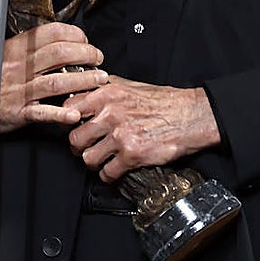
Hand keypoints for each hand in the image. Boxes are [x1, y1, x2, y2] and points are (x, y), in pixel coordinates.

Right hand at [0, 22, 106, 133]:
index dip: (74, 35)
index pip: (51, 33)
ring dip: (83, 81)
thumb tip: (57, 38)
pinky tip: (75, 113)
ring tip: (99, 80)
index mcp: (18, 48)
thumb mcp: (5, 51)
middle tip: (98, 59)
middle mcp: (20, 66)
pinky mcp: (20, 111)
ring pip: (57, 81)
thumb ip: (28, 45)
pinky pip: (43, 112)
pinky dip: (61, 113)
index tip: (85, 40)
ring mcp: (21, 89)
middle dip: (85, 55)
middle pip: (60, 54)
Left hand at [64, 77, 220, 182]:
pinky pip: (107, 173)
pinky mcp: (132, 155)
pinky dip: (108, 175)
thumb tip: (87, 90)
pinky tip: (114, 170)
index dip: (69, 120)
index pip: (69, 108)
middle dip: (79, 146)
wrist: (190, 116)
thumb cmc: (164, 100)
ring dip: (93, 162)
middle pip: (75, 137)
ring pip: (88, 158)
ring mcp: (120, 136)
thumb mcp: (131, 85)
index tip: (74, 126)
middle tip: (86, 147)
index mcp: (107, 93)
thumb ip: (106, 88)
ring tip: (101, 160)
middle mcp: (110, 113)